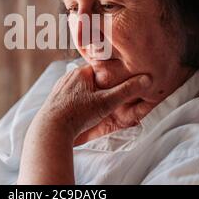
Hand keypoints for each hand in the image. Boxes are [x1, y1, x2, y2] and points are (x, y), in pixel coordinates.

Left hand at [37, 64, 152, 137]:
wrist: (51, 129)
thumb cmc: (78, 114)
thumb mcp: (107, 102)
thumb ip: (127, 91)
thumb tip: (147, 79)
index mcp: (81, 72)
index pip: (102, 68)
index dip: (113, 75)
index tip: (121, 82)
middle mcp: (69, 77)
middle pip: (91, 78)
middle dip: (102, 86)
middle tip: (111, 97)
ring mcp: (60, 88)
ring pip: (80, 87)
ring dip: (89, 94)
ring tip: (97, 105)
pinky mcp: (55, 100)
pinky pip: (70, 96)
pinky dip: (77, 102)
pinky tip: (81, 110)